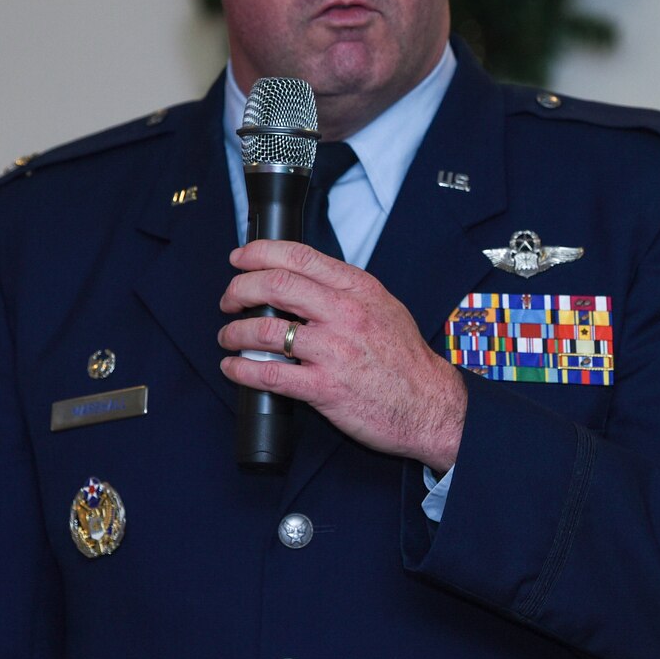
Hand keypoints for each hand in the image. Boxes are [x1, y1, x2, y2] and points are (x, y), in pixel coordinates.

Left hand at [218, 240, 465, 471]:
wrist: (431, 405)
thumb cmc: (406, 360)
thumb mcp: (383, 307)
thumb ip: (345, 291)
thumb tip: (303, 280)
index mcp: (358, 289)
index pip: (299, 257)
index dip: (260, 252)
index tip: (240, 258)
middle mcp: (344, 314)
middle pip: (275, 286)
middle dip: (239, 289)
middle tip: (229, 299)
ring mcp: (334, 351)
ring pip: (266, 331)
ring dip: (235, 333)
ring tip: (228, 337)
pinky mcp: (325, 388)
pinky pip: (270, 375)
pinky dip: (242, 371)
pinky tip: (234, 369)